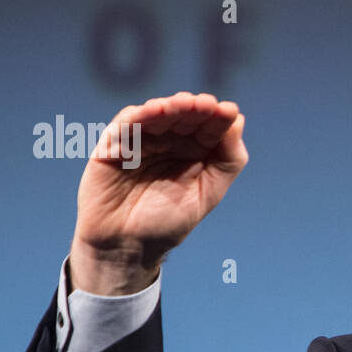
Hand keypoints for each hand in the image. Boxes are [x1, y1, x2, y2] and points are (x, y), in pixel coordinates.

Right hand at [69, 92, 246, 294]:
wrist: (127, 247)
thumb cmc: (168, 222)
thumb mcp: (208, 193)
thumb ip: (227, 160)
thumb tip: (239, 120)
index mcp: (194, 150)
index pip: (209, 126)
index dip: (218, 117)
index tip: (229, 112)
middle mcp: (168, 140)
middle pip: (184, 115)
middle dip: (195, 108)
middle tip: (206, 104)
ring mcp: (140, 141)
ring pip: (155, 114)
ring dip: (170, 106)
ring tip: (184, 104)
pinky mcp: (113, 146)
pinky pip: (125, 125)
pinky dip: (140, 115)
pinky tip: (155, 111)